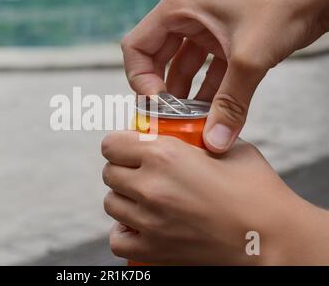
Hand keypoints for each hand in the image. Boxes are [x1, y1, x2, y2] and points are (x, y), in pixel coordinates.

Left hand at [101, 131, 328, 264]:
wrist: (274, 239)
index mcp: (164, 155)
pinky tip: (142, 224)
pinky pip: (118, 239)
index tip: (131, 148)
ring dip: (125, 198)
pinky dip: (125, 231)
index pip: (111, 144)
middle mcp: (150, 186)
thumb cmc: (257, 192)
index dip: (120, 144)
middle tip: (143, 172)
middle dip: (123, 169)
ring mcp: (149, 221)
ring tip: (146, 198)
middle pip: (109, 173)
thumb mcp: (227, 149)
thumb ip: (196, 138)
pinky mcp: (154, 249)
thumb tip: (180, 135)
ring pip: (111, 203)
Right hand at [121, 0, 328, 152]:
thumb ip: (230, 104)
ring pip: (181, 68)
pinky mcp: (223, 40)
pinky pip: (206, 70)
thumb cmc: (285, 2)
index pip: (136, 47)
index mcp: (178, 8)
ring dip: (185, 96)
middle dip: (163, 92)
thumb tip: (214, 143)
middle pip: (155, 61)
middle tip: (170, 119)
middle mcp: (185, 16)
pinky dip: (207, 91)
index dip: (140, 80)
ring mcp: (204, 28)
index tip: (158, 105)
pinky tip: (211, 115)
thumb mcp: (250, 58)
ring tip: (190, 123)